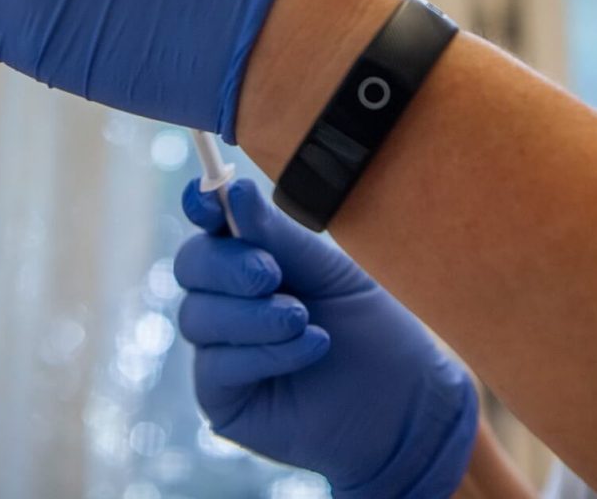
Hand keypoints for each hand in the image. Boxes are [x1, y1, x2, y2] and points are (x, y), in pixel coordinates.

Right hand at [177, 179, 477, 497]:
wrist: (405, 404)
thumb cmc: (373, 332)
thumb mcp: (331, 273)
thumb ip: (280, 237)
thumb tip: (233, 191)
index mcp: (256, 260)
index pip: (211, 228)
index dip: (201, 208)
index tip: (207, 200)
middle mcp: (230, 301)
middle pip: (191, 265)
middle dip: (228, 264)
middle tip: (271, 273)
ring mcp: (222, 350)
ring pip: (198, 315)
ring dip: (255, 314)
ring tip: (303, 320)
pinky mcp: (222, 398)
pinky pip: (217, 364)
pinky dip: (265, 352)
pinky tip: (312, 349)